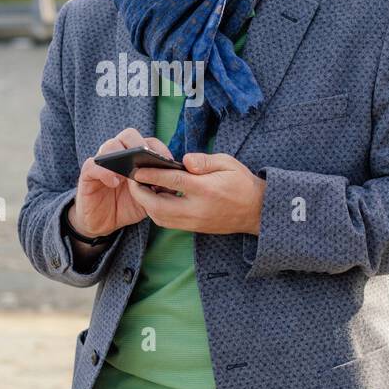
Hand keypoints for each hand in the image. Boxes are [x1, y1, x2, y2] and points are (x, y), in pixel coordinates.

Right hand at [70, 128, 174, 237]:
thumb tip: (177, 178)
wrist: (105, 223)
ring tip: (129, 173)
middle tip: (147, 160)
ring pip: (109, 145)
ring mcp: (102, 162)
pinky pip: (92, 165)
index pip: (148, 141)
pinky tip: (114, 182)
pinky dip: (104, 172)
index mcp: (135, 157)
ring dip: (121, 155)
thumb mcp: (149, 197)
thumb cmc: (128, 205)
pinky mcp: (88, 175)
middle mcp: (118, 154)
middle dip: (139, 144)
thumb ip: (161, 187)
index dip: (158, 148)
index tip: (167, 161)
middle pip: (128, 135)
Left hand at [125, 152, 266, 235]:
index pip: (173, 180)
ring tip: (140, 188)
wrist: (257, 211)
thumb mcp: (227, 163)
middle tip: (132, 181)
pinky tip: (154, 199)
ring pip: (160, 218)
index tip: (137, 169)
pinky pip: (168, 223)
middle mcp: (197, 209)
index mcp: (206, 189)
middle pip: (159, 206)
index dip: (152, 174)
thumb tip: (184, 160)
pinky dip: (156, 211)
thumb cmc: (241, 183)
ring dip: (146, 204)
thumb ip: (204, 160)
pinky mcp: (194, 228)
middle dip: (141, 194)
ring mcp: (195, 222)